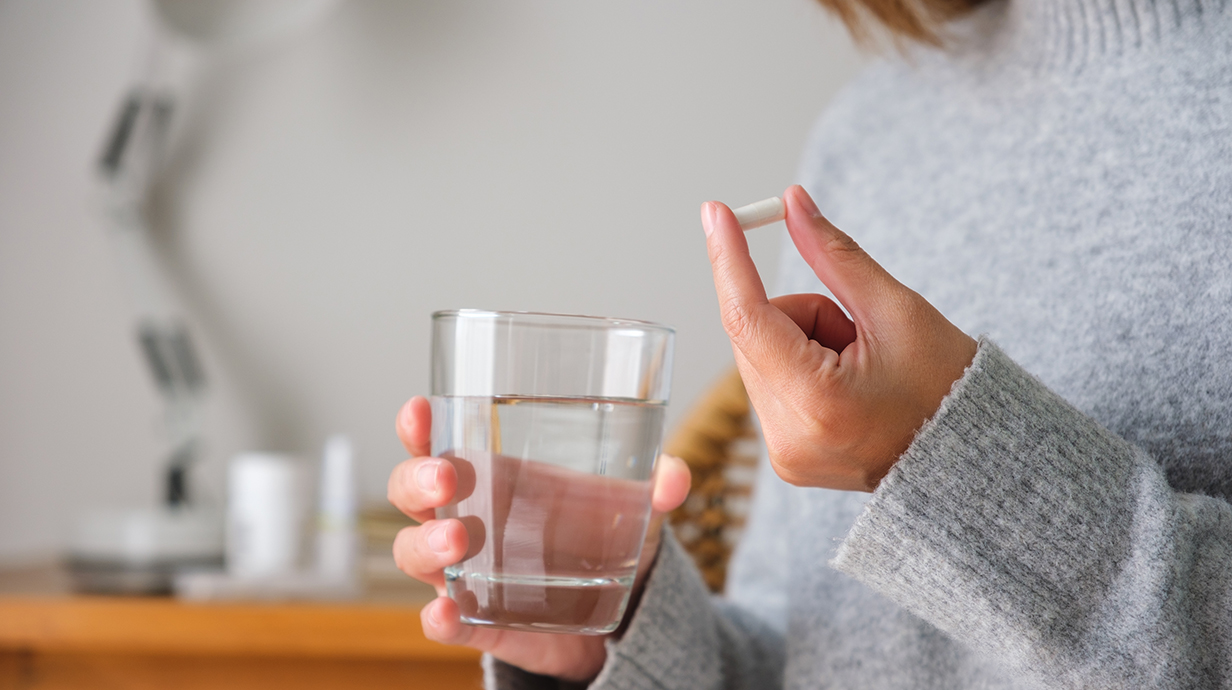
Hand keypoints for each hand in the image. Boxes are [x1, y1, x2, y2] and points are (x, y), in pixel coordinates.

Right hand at [389, 396, 690, 681]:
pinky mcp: (480, 621)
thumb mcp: (632, 507)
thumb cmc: (603, 538)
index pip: (437, 441)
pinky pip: (443, 621)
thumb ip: (653, 488)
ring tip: (458, 540)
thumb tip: (673, 477)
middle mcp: (465, 518)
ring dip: (425, 544)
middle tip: (446, 478)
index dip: (419, 426)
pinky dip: (439, 618)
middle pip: (410, 492)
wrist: (617, 616)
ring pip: (415, 553)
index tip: (420, 410)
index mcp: (490, 476)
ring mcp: (466, 573)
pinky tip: (446, 612)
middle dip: (417, 480)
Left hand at [702, 185, 976, 491]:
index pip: (748, 317)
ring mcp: (784, 455)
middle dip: (798, 315)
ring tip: (861, 367)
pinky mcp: (785, 459)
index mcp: (818, 402)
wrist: (972, 459)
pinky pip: (769, 387)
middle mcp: (788, 437)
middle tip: (856, 332)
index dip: (729, 259)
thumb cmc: (947, 385)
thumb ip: (834, 256)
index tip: (716, 211)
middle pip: (752, 335)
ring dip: (800, 343)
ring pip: (758, 357)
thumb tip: (791, 203)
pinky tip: (847, 388)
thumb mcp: (897, 309)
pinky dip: (799, 370)